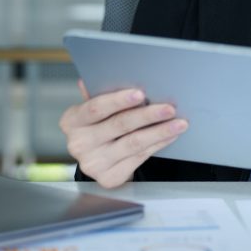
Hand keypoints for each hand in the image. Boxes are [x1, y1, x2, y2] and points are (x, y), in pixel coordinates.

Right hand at [59, 80, 187, 188]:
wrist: (98, 158)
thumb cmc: (99, 124)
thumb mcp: (95, 109)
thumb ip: (101, 92)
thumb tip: (110, 72)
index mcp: (71, 121)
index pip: (95, 108)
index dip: (118, 100)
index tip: (141, 93)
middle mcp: (78, 144)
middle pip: (119, 125)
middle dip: (148, 115)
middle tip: (169, 108)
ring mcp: (93, 164)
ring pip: (133, 143)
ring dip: (160, 131)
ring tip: (179, 123)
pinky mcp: (109, 178)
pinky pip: (139, 157)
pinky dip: (158, 144)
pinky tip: (170, 135)